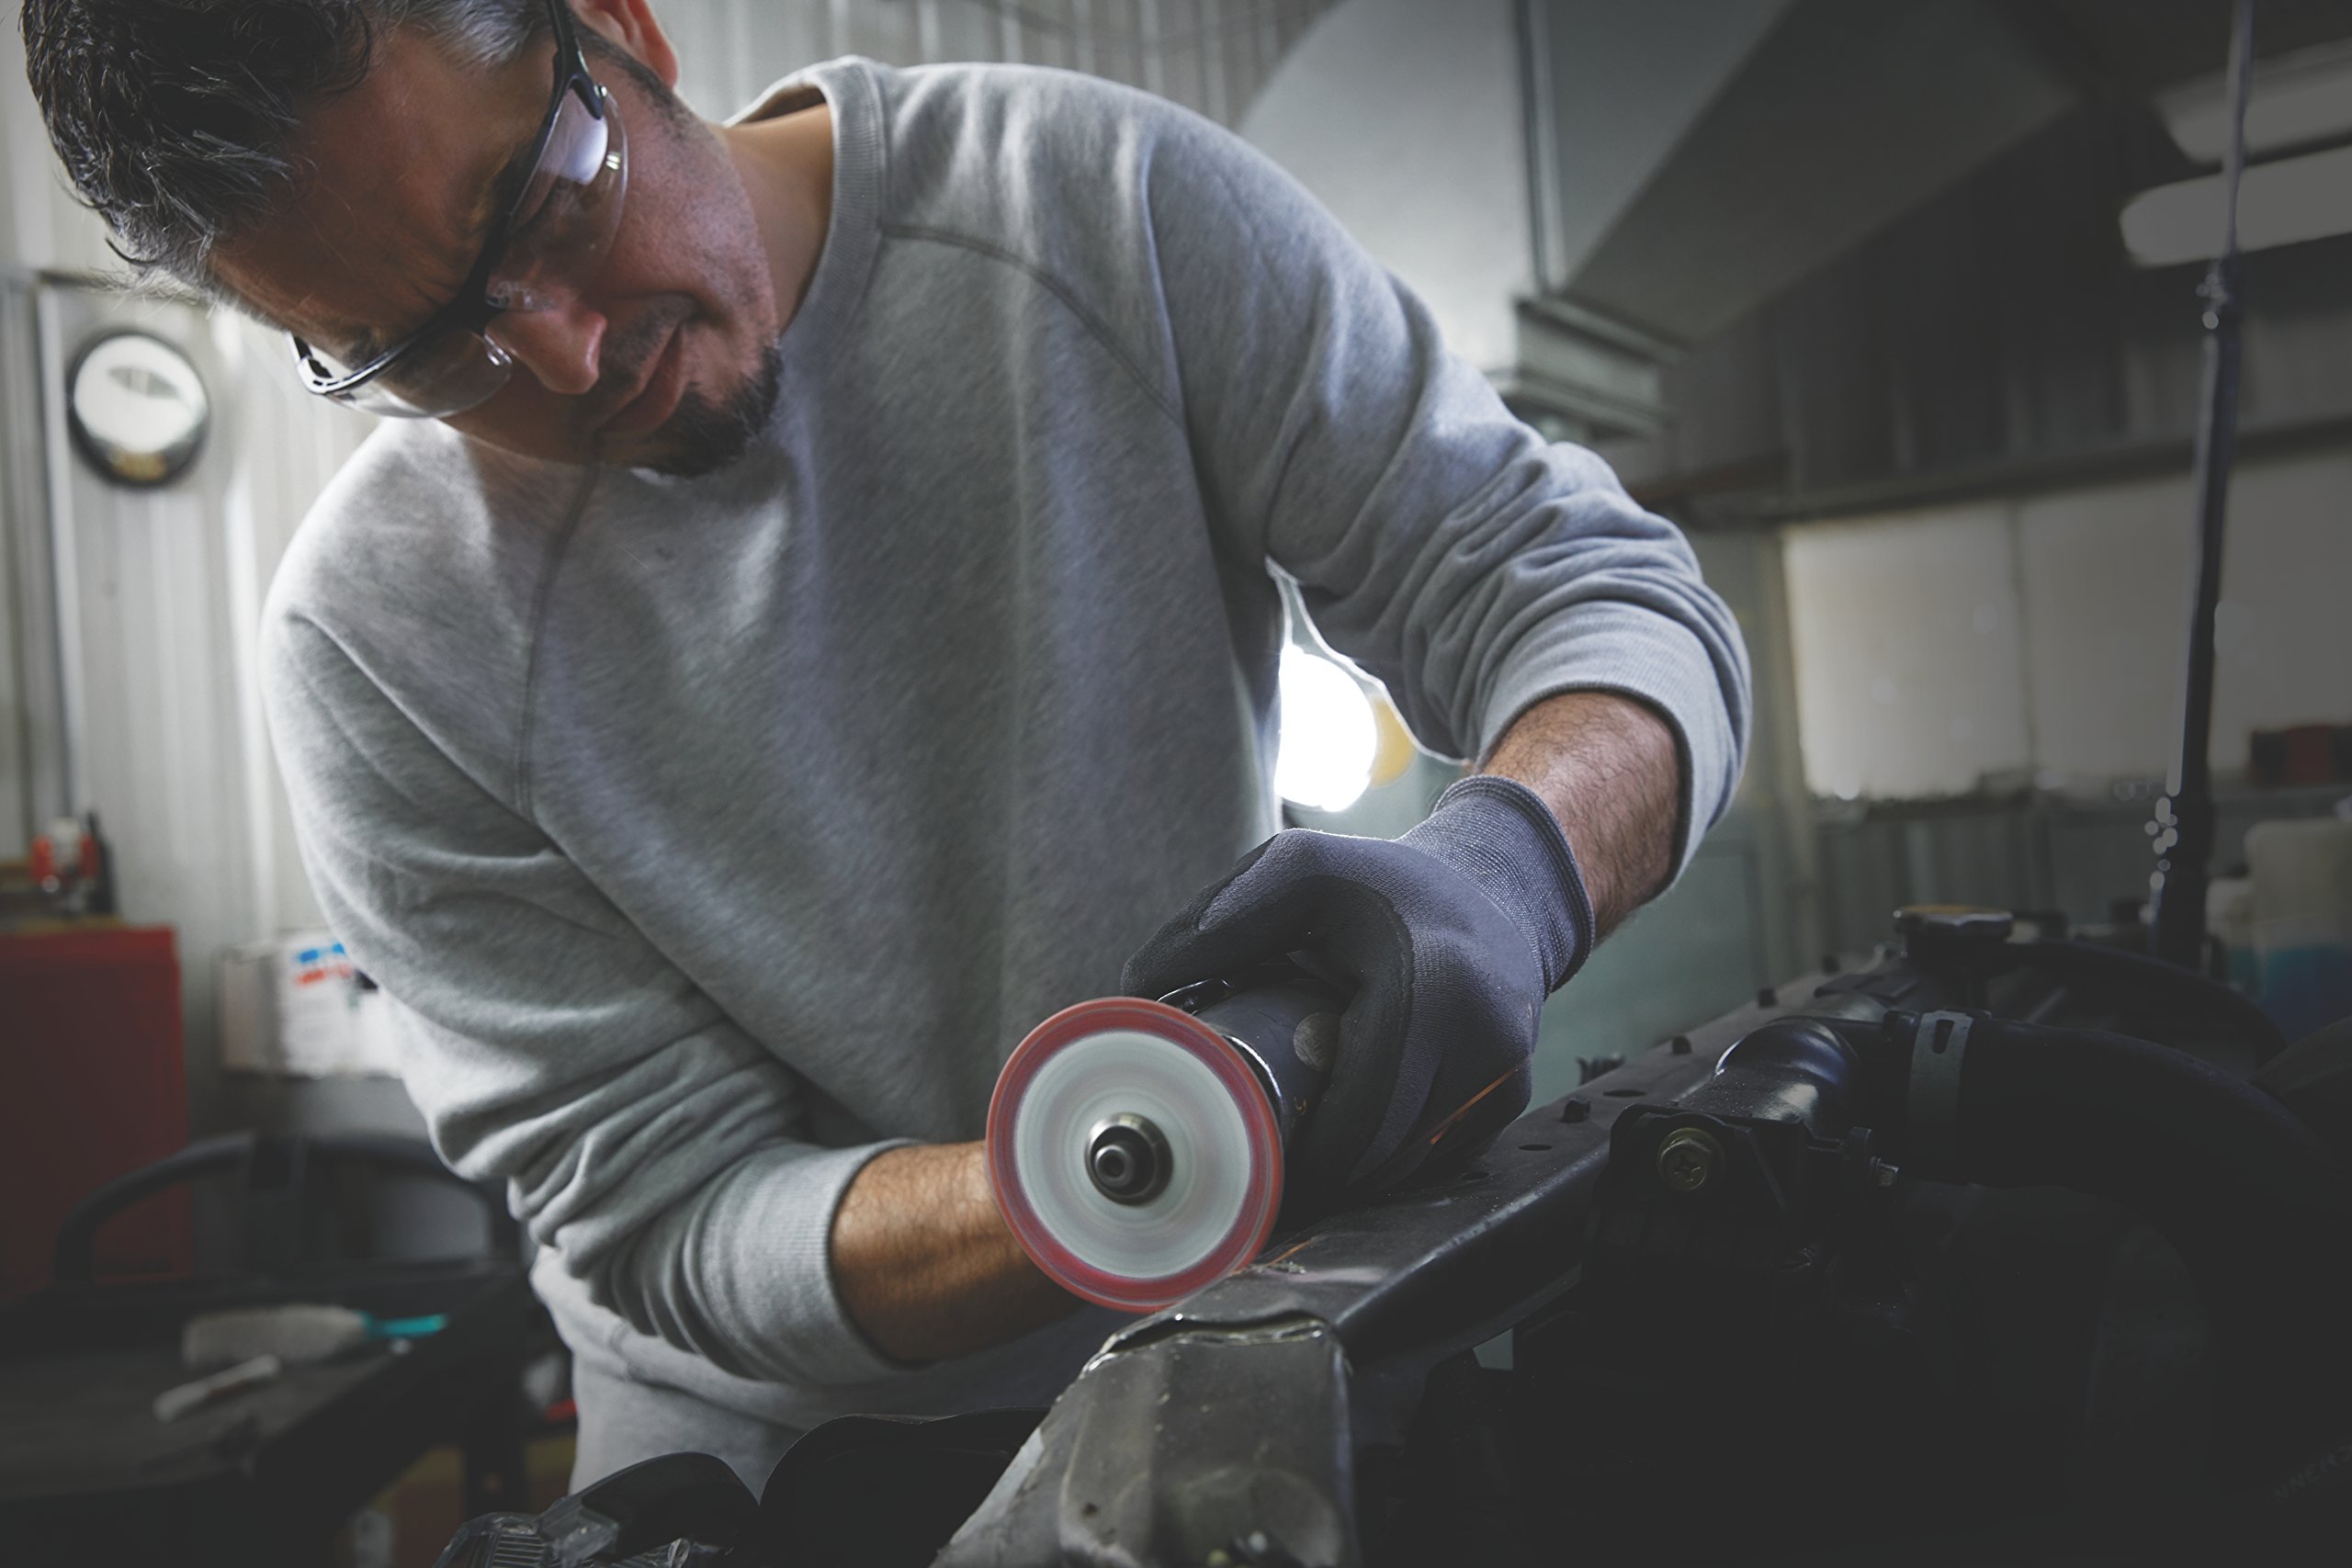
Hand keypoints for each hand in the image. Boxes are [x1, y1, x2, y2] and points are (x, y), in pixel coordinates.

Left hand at [1123, 775, 1593, 1208]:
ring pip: (1404, 1169)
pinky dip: (1382, 1157)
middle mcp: (1484, 1041)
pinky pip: (1430, 1157)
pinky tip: (1344, 1131)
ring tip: (1288, 1154)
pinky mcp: (1507, 1100)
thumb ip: (1212, 927)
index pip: (1357, 1119)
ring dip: (1346, 1172)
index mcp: (1433, 986)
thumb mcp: (1297, 873)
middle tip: (1249, 1174)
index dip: (1297, 1163)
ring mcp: (1503, 1078)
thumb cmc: (1387, 884)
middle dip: (1313, 1176)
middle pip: (1378, 1158)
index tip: (1240, 1170)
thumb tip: (1138, 999)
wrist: (1497, 888)